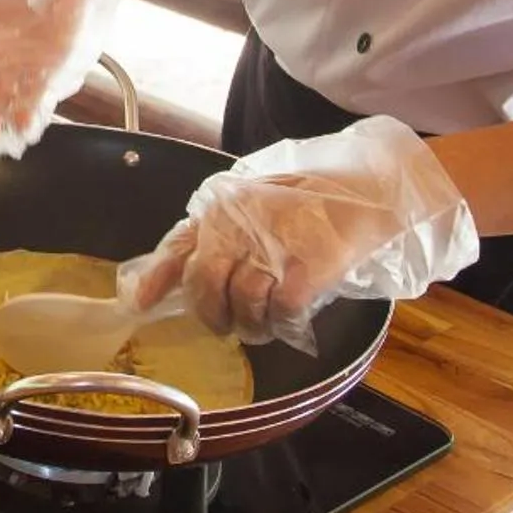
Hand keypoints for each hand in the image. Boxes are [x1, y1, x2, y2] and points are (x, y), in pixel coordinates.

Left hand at [115, 117, 478, 352]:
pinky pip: (280, 311)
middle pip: (205, 285)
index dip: (156, 278)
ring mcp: (272, 246)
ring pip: (243, 304)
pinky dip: (281, 322)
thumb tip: (189, 269)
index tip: (140, 304)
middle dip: (212, 314)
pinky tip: (289, 317)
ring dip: (250, 325)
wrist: (373, 187)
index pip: (178, 244)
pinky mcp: (306, 268)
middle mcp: (239, 224)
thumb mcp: (258, 200)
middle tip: (226, 325)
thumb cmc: (315, 195)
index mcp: (223, 206)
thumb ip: (225, 229)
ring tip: (262, 325)